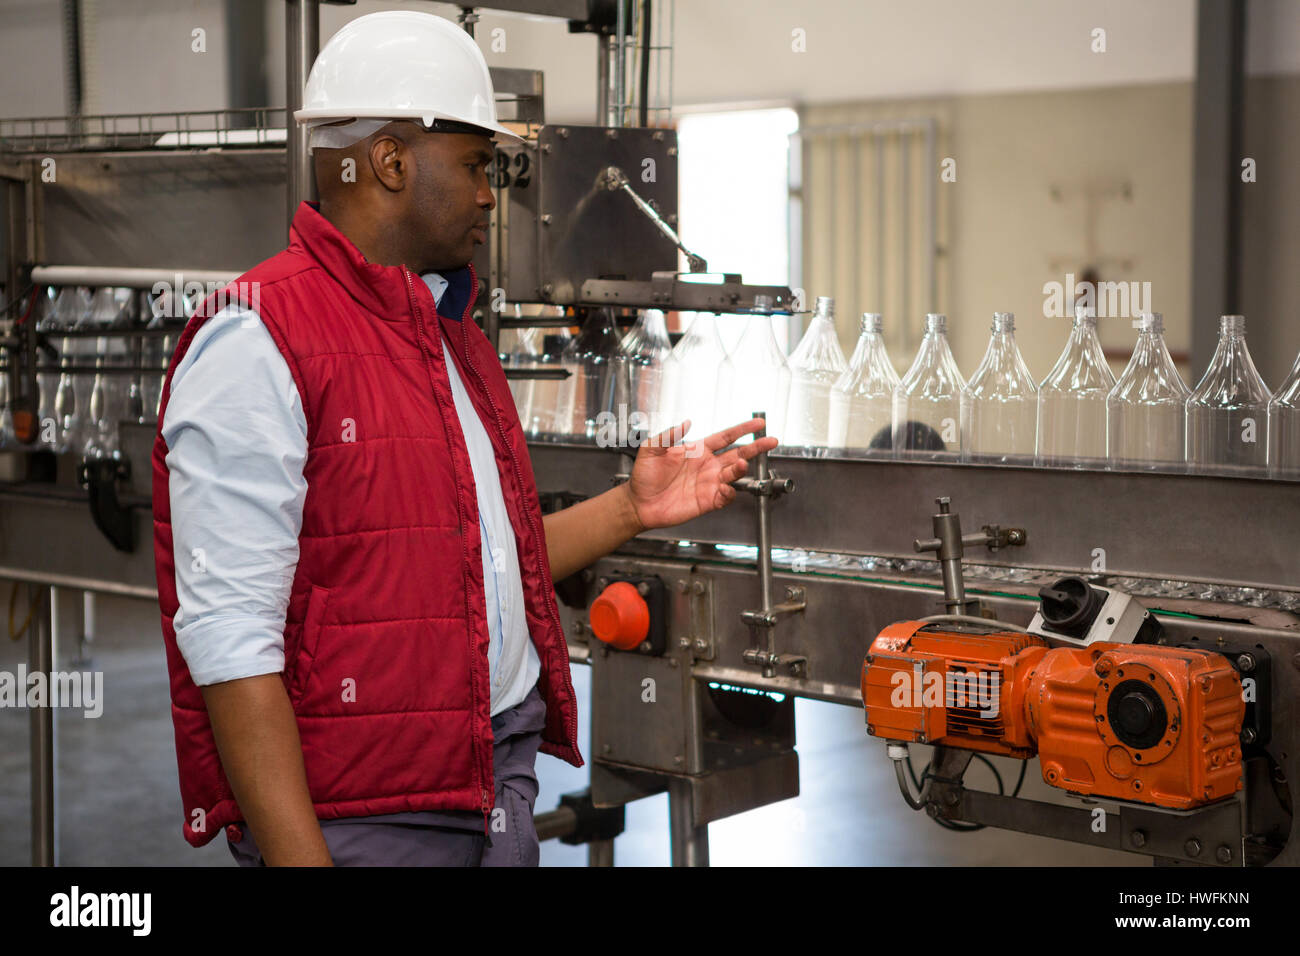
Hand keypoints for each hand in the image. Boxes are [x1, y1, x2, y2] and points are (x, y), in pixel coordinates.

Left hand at [623, 417, 778, 531]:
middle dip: (756, 447)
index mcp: (698, 450)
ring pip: (733, 474)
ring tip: (741, 465)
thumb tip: (685, 422)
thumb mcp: (651, 449)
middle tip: (771, 441)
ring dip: (740, 469)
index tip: (758, 423)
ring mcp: (709, 483)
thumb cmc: (644, 476)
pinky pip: (725, 496)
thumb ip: (668, 435)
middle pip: (738, 454)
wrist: (639, 503)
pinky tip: (726, 488)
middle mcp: (707, 466)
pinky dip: (729, 492)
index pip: (726, 437)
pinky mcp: (707, 501)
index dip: (742, 429)